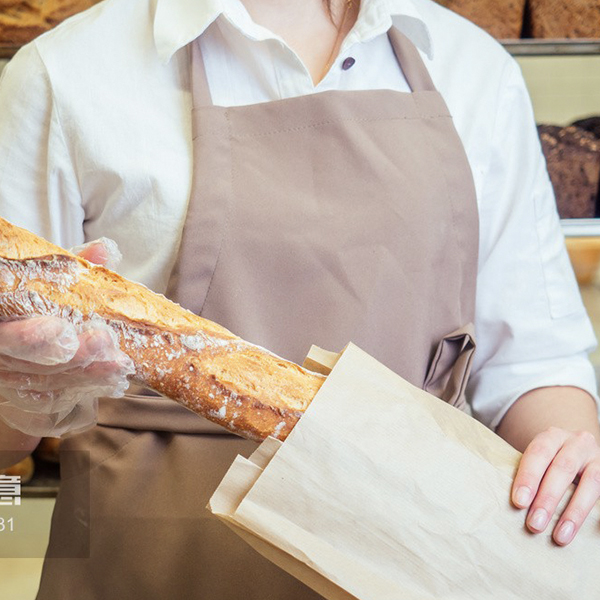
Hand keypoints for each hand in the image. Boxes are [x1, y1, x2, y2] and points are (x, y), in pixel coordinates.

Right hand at [0, 239, 133, 436]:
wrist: (24, 331)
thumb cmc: (34, 300)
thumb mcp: (45, 277)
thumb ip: (68, 266)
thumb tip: (104, 250)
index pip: (2, 333)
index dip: (27, 336)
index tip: (62, 329)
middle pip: (22, 362)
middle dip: (67, 356)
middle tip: (102, 342)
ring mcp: (7, 374)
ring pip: (41, 384)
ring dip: (85, 376)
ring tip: (121, 363)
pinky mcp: (26, 393)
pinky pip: (52, 400)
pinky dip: (84, 391)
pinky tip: (113, 383)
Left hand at [511, 426, 599, 545]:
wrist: (578, 450)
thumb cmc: (550, 461)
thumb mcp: (540, 459)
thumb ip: (530, 474)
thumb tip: (516, 505)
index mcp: (552, 436)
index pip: (538, 453)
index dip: (528, 477)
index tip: (519, 502)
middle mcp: (577, 443)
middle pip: (562, 469)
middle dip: (548, 498)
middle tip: (534, 524)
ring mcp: (597, 458)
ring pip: (590, 484)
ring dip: (573, 512)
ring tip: (559, 536)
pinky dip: (597, 515)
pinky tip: (593, 531)